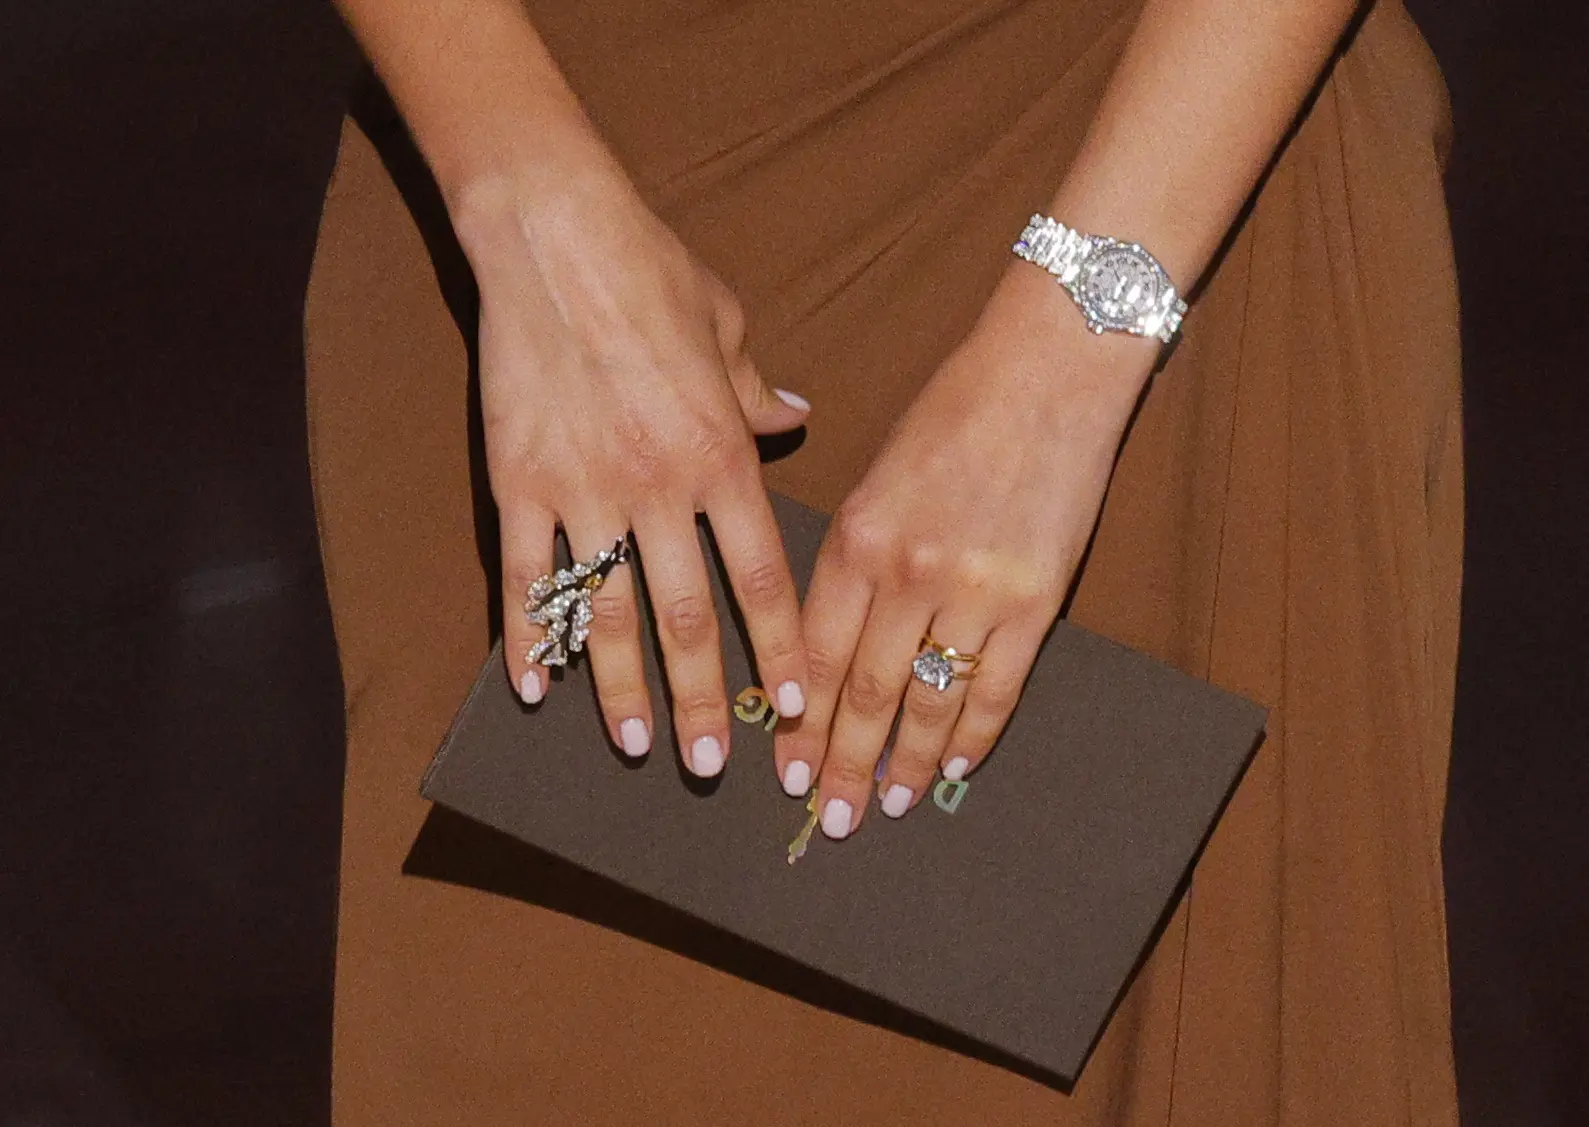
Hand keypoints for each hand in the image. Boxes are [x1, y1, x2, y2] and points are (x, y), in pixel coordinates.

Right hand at [458, 153, 811, 776]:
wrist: (554, 233)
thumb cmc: (651, 272)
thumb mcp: (728, 327)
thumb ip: (760, 392)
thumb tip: (799, 416)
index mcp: (722, 455)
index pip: (762, 578)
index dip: (779, 651)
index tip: (792, 708)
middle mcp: (659, 487)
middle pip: (689, 619)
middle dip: (704, 701)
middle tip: (713, 765)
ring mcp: (584, 490)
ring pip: (611, 614)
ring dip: (624, 690)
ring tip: (636, 748)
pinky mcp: (517, 482)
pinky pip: (528, 578)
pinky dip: (530, 638)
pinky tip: (533, 688)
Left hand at [774, 269, 1155, 835]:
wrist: (1048, 370)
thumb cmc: (955, 412)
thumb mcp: (875, 474)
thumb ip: (852, 555)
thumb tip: (829, 637)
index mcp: (855, 537)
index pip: (811, 652)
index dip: (798, 720)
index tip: (785, 766)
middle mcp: (906, 573)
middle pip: (862, 691)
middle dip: (839, 762)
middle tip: (826, 816)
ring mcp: (974, 590)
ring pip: (927, 703)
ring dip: (902, 764)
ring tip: (883, 806)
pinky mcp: (1036, 600)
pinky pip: (996, 690)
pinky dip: (972, 739)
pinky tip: (954, 772)